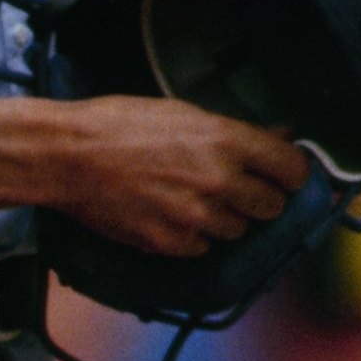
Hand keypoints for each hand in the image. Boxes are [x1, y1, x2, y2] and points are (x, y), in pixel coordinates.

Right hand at [53, 95, 309, 257]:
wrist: (67, 155)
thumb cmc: (117, 124)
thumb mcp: (180, 112)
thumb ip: (234, 130)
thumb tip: (280, 136)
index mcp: (225, 141)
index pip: (292, 169)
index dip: (292, 173)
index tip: (284, 175)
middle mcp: (219, 181)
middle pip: (272, 207)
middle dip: (259, 198)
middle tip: (237, 188)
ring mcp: (196, 217)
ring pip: (239, 230)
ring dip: (224, 218)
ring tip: (192, 198)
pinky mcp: (173, 244)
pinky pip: (203, 248)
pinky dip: (194, 236)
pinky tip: (170, 213)